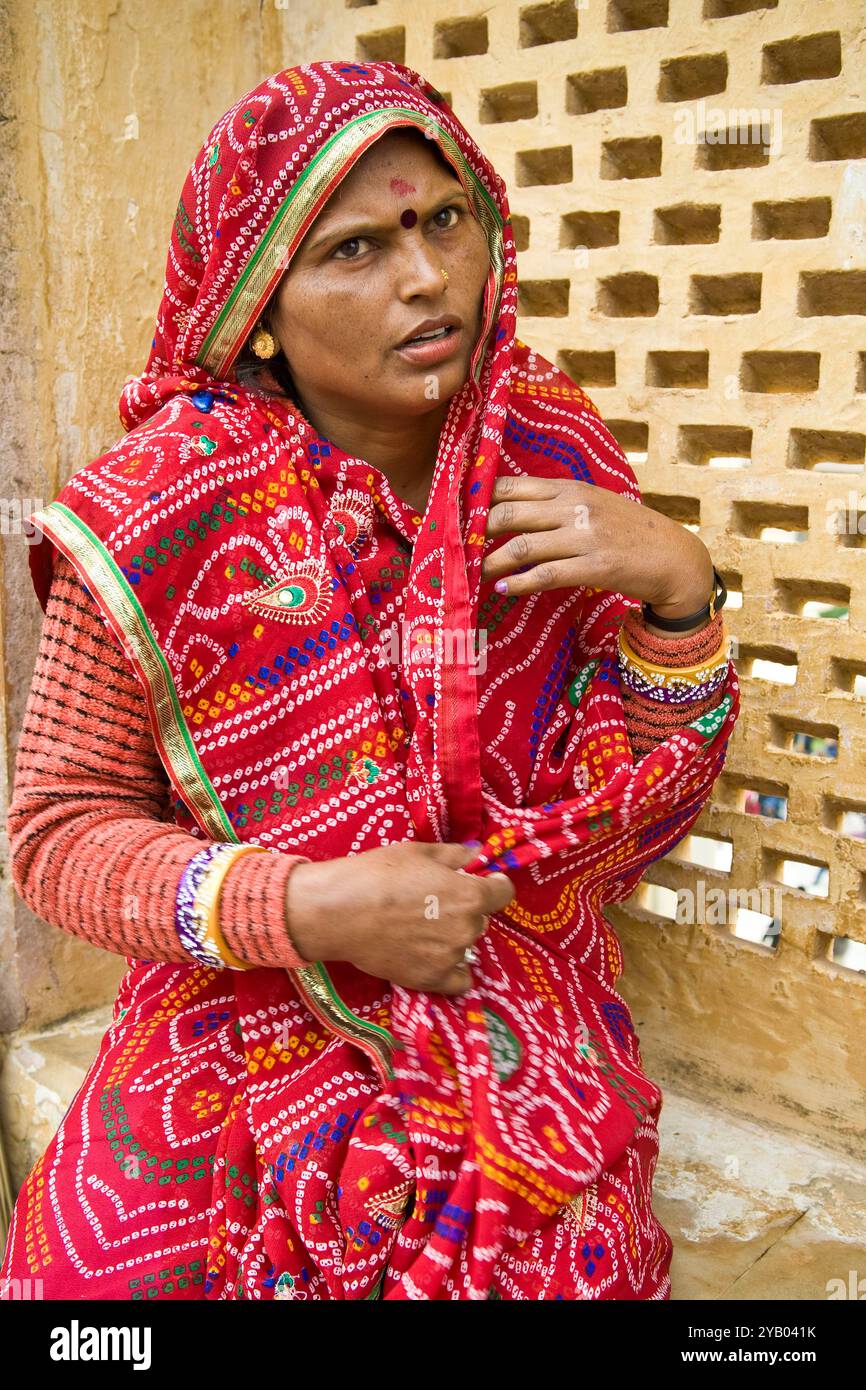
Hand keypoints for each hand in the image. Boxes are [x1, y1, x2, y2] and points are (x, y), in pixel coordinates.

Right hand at [285, 842, 515, 994]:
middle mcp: (467, 928)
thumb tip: (476, 853)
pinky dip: (451, 969)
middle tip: (434, 903)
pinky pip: (459, 980)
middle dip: (465, 909)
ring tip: (420, 928)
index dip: (494, 885)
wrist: (340, 912)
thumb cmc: (378, 874)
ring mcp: (451, 957)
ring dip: (452, 936)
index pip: (504, 892)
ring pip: (465, 945)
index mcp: (470, 895)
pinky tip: (432, 956)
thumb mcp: (419, 852)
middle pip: (481, 918)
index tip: (483, 882)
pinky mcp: (431, 980)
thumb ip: (455, 855)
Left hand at [480, 474, 713, 622]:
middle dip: (478, 533)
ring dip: (491, 564)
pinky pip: (544, 575)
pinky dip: (517, 584)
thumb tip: (508, 510)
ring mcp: (585, 537)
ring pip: (521, 547)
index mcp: (571, 487)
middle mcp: (575, 507)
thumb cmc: (628, 531)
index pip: (512, 486)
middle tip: (462, 549)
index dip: (480, 500)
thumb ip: (556, 504)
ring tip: (476, 574)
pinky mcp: (595, 567)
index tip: (460, 516)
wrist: (673, 556)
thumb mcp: (592, 504)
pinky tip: (502, 590)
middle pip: (509, 514)